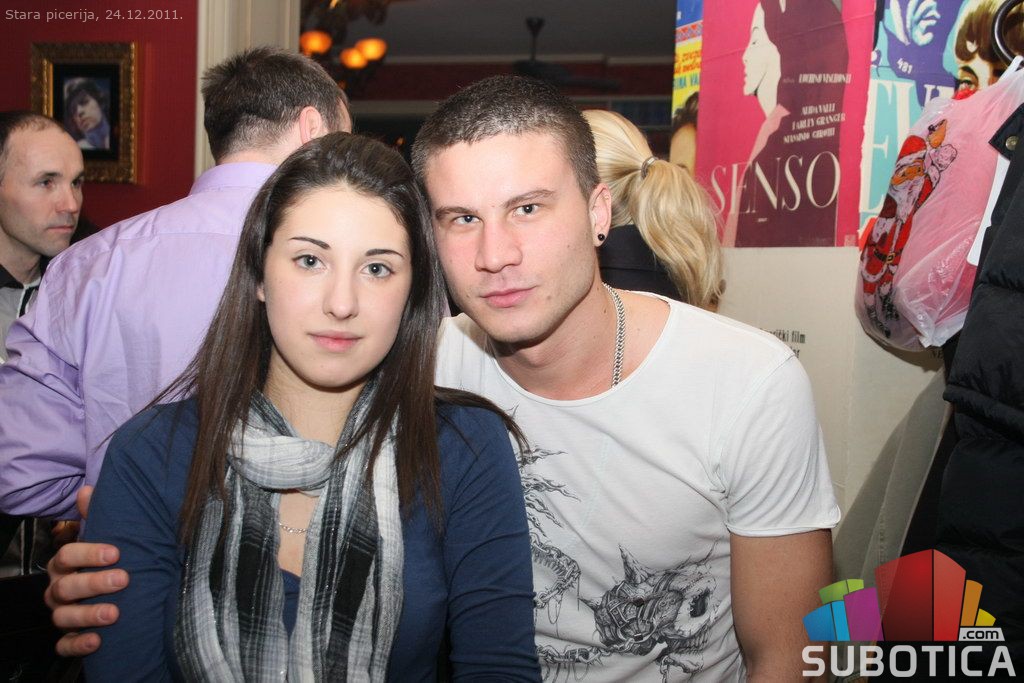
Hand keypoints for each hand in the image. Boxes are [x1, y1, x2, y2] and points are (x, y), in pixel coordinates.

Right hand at [44, 486, 127, 656]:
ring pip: (63, 617)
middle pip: (66, 587)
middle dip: (93, 583)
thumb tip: (88, 490)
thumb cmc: (109, 560)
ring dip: (87, 615)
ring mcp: (64, 613)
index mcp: (66, 564)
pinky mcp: (70, 636)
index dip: (88, 553)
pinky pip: (64, 645)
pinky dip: (77, 644)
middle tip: (122, 579)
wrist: (118, 591)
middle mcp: (60, 589)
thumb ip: (96, 516)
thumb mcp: (106, 536)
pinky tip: (97, 641)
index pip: (66, 556)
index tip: (115, 552)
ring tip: (114, 614)